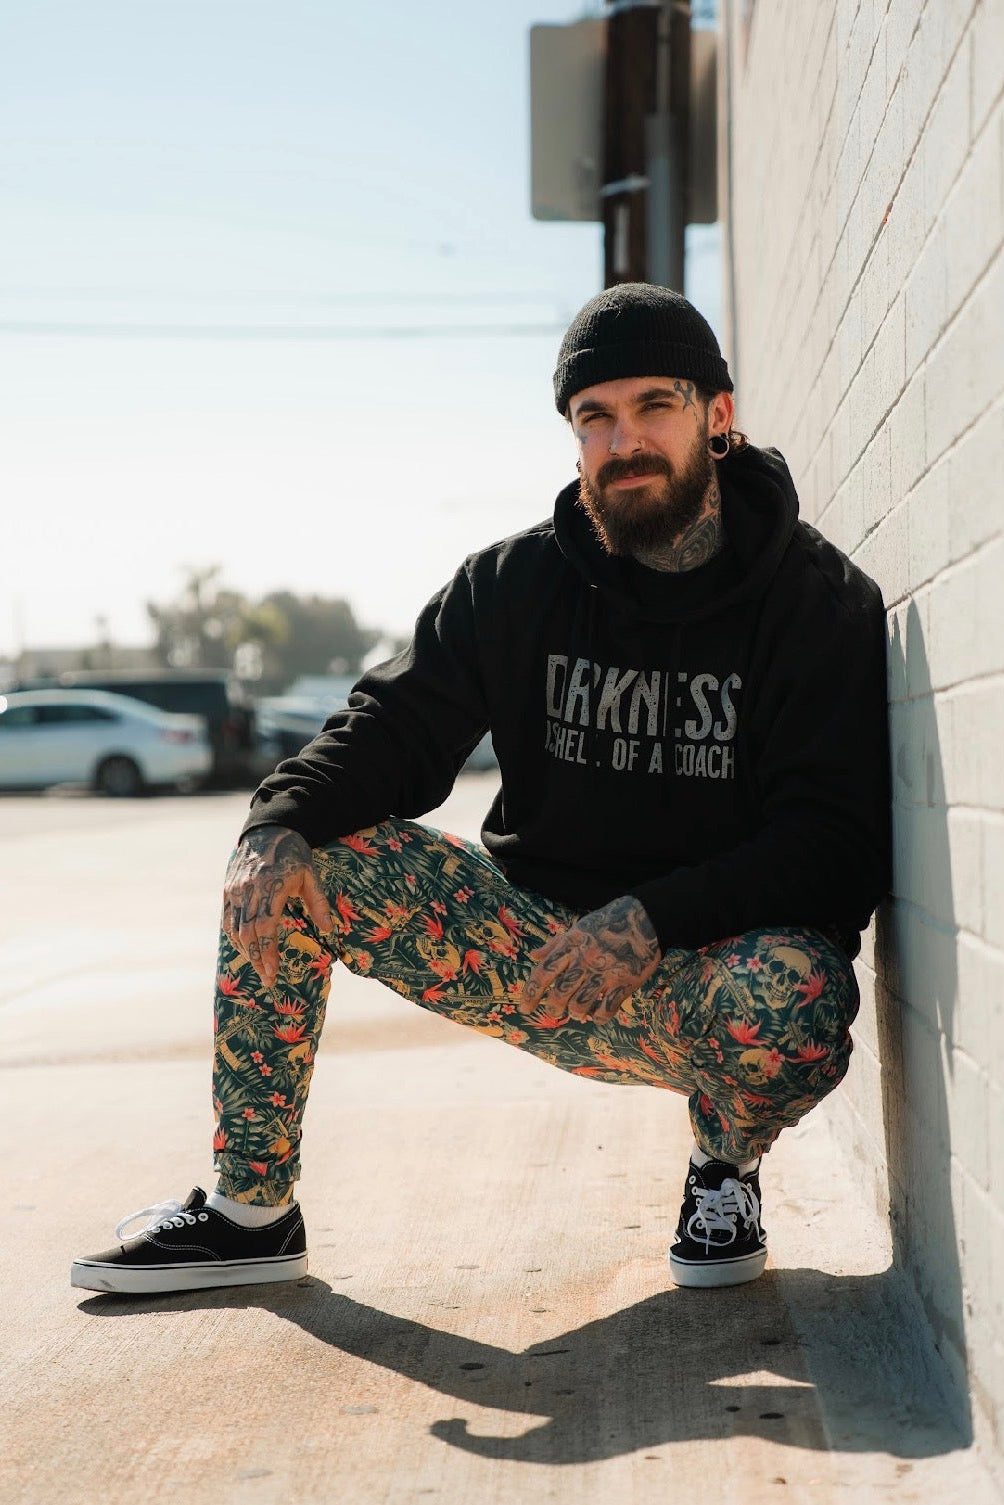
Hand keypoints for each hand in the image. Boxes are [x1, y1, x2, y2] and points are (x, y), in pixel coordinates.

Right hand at [222, 825, 333, 986]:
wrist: (268, 830)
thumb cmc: (294, 854)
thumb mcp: (311, 875)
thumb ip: (318, 902)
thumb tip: (329, 929)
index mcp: (271, 886)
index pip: (265, 927)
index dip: (267, 952)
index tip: (273, 972)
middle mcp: (249, 889)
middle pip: (247, 933)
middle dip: (257, 959)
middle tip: (267, 979)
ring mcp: (235, 889)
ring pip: (234, 928)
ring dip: (245, 951)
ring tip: (259, 967)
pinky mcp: (228, 889)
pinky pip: (227, 919)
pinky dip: (234, 938)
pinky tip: (246, 949)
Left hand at [518, 895, 660, 1023]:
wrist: (645, 919)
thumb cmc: (608, 923)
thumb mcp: (579, 928)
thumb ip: (555, 944)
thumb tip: (534, 956)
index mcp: (571, 945)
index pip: (543, 973)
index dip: (530, 993)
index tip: (524, 1008)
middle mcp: (585, 960)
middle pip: (560, 993)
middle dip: (553, 1008)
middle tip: (553, 1011)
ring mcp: (605, 973)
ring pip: (580, 1005)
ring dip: (575, 1013)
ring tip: (577, 1012)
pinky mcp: (624, 983)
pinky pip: (606, 1010)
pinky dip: (598, 1017)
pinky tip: (597, 1014)